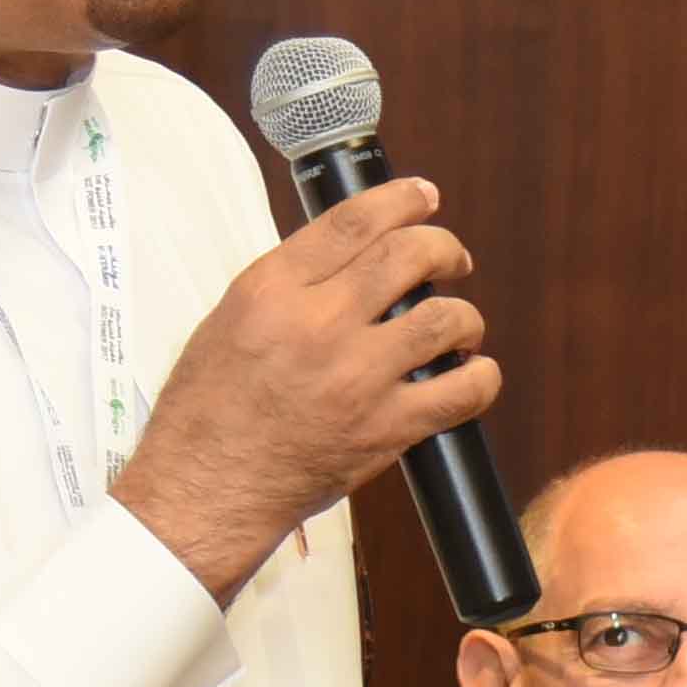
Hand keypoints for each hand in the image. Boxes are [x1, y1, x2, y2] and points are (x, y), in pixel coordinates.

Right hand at [110, 174, 499, 596]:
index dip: (403, 200)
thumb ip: (288, 286)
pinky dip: (481, 378)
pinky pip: (462, 392)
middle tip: (453, 260)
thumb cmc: (207, 411)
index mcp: (272, 288)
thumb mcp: (227, 321)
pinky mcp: (385, 428)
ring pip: (445, 319)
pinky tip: (473, 375)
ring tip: (460, 327)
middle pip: (410, 256)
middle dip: (445, 249)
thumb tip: (347, 261)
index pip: (354, 221)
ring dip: (465, 317)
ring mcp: (357, 376)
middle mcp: (318, 323)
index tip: (425, 198)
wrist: (204, 488)